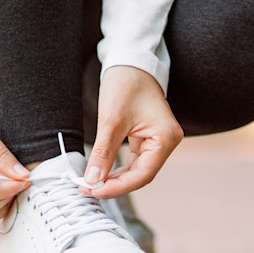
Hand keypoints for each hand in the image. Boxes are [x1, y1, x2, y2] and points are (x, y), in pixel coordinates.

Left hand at [83, 66, 181, 197]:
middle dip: (114, 184)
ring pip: (137, 170)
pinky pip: (134, 161)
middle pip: (141, 175)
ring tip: (90, 183)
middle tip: (86, 188)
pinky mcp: (148, 140)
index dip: (117, 186)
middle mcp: (166, 143)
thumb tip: (93, 180)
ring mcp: (158, 142)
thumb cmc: (126, 84)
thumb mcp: (111, 120)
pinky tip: (100, 173)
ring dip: (114, 179)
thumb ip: (103, 153)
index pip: (143, 174)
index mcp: (166, 138)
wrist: (130, 62)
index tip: (92, 189)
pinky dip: (117, 169)